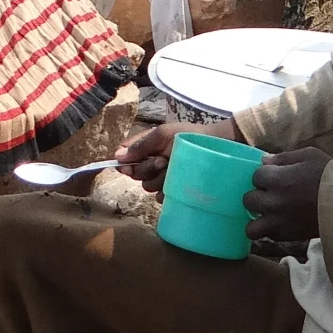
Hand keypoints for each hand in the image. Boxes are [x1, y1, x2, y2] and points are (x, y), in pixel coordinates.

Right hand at [110, 115, 239, 190]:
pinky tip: (176, 184)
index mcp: (147, 147)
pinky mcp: (173, 190)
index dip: (123, 163)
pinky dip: (166, 192)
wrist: (215, 147)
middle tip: (162, 160)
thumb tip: (117, 156)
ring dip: (159, 178)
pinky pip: (160, 197)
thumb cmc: (189, 136)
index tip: (126, 166)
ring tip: (174, 169)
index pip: (125, 157)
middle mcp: (152, 163)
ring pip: (147, 186)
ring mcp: (163, 178)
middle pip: (135, 173)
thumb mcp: (163, 134)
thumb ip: (140, 145)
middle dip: (147, 168)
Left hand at [244, 148, 330, 245]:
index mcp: (277, 179)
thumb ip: (283, 158)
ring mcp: (279, 222)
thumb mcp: (309, 155)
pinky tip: (281, 222)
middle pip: (248, 199)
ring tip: (268, 214)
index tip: (274, 176)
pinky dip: (271, 230)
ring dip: (257, 219)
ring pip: (251, 227)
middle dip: (258, 195)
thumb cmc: (330, 176)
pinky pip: (269, 236)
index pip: (255, 176)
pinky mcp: (288, 236)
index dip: (264, 175)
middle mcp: (273, 202)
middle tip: (270, 194)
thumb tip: (264, 161)